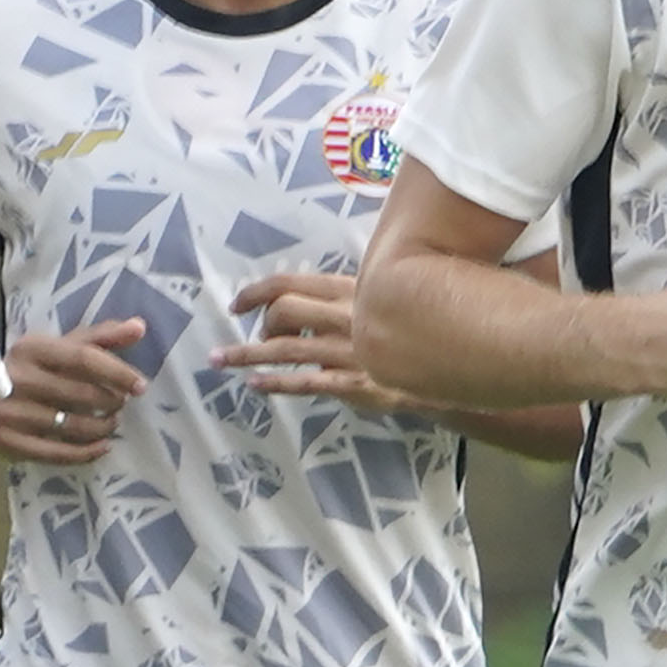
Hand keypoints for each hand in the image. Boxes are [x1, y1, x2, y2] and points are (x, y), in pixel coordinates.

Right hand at [0, 316, 150, 465]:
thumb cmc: (26, 368)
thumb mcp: (57, 346)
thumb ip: (99, 337)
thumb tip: (140, 326)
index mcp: (32, 349)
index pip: (84, 359)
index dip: (118, 372)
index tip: (141, 385)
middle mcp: (20, 379)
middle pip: (82, 394)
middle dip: (111, 401)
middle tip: (120, 403)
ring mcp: (13, 414)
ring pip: (73, 426)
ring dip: (103, 427)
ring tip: (111, 422)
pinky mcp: (11, 443)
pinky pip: (58, 453)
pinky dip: (87, 453)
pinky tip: (103, 447)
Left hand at [210, 270, 416, 411]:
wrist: (448, 364)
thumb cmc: (408, 329)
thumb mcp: (379, 300)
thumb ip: (343, 299)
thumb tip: (303, 302)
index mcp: (349, 290)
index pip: (290, 282)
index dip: (256, 291)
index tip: (237, 303)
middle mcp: (346, 316)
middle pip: (282, 311)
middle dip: (259, 325)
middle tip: (252, 338)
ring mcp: (348, 351)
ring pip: (284, 349)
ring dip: (245, 355)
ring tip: (218, 361)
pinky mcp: (352, 383)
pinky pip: (304, 382)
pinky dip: (273, 383)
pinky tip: (254, 384)